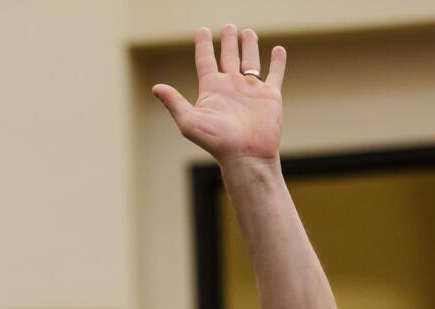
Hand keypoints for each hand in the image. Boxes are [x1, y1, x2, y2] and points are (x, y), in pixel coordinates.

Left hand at [152, 25, 285, 164]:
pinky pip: (274, 74)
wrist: (246, 156)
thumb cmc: (217, 142)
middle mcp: (231, 87)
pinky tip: (278, 50)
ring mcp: (251, 90)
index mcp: (212, 89)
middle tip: (228, 26)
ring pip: (250, 62)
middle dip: (228, 41)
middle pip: (229, 57)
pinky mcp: (269, 96)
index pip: (206, 61)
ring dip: (249, 46)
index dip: (203, 45)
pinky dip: (277, 62)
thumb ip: (175, 103)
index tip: (202, 30)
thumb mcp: (190, 122)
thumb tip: (156, 88)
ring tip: (247, 32)